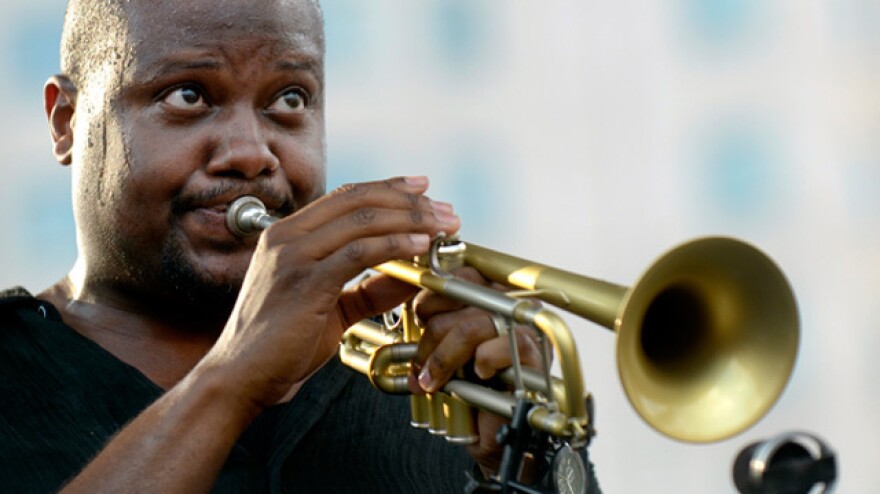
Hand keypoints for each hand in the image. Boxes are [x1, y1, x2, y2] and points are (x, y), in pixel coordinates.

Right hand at [199, 176, 460, 413]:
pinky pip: (359, 253)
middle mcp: (287, 236)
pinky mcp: (305, 282)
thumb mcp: (334, 308)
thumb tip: (414, 275)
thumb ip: (371, 289)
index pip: (345, 197)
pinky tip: (420, 246)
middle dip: (409, 202)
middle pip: (358, 200)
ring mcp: (293, 256)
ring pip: (362, 221)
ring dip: (410, 220)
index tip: (423, 187)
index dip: (388, 188)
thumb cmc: (283, 345)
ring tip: (443, 226)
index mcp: (288, 235)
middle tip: (447, 211)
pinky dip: (395, 245)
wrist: (242, 377)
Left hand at [410, 267, 544, 473]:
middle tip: (421, 364)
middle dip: (431, 334)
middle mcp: (513, 306)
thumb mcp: (448, 351)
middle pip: (463, 297)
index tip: (419, 319)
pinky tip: (479, 376)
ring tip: (434, 380)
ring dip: (444, 356)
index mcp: (493, 297)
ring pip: (473, 325)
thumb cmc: (474, 391)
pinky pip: (498, 348)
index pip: (462, 274)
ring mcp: (526, 328)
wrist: (498, 433)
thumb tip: (405, 307)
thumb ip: (436, 324)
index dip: (433, 294)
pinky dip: (482, 362)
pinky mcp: (535, 355)